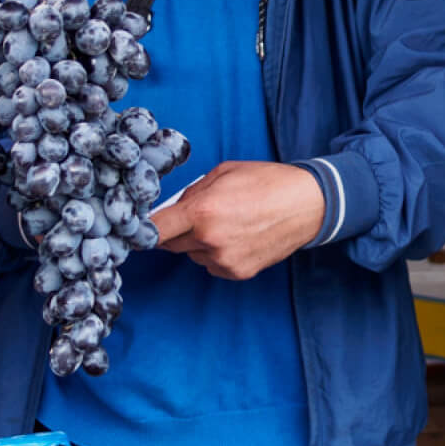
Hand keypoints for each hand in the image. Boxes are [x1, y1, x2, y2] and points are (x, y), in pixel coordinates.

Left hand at [151, 161, 325, 280]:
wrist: (308, 205)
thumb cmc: (267, 182)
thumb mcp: (223, 173)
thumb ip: (192, 192)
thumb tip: (172, 207)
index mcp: (202, 212)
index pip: (155, 229)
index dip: (142, 228)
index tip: (136, 227)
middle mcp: (210, 240)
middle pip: (170, 244)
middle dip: (176, 230)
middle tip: (196, 214)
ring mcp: (224, 260)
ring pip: (192, 254)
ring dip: (198, 242)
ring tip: (226, 222)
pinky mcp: (238, 273)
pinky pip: (212, 264)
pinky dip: (216, 253)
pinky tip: (237, 236)